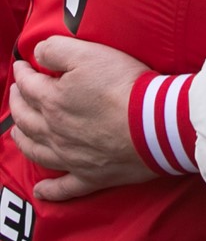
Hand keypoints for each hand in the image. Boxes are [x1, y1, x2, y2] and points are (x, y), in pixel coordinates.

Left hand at [9, 35, 154, 200]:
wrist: (153, 123)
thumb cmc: (123, 85)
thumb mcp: (88, 53)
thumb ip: (56, 49)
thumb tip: (37, 53)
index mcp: (52, 101)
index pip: (28, 85)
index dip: (23, 73)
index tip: (23, 65)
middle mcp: (55, 132)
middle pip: (26, 119)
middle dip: (18, 104)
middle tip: (17, 93)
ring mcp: (71, 158)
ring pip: (36, 152)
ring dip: (22, 141)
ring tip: (16, 133)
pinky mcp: (91, 176)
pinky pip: (64, 188)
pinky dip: (50, 191)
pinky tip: (41, 191)